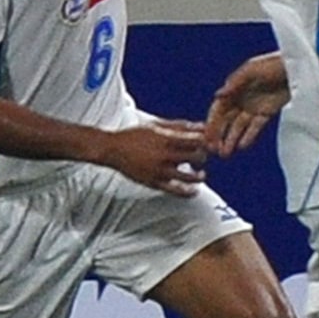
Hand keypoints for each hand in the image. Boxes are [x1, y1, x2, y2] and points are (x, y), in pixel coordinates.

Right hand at [94, 119, 208, 196]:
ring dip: (199, 176)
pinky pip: (176, 191)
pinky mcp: (154, 183)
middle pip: (196, 157)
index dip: (205, 143)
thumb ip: (180, 126)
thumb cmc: (135, 135)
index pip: (196, 141)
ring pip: (189, 176)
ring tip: (201, 174)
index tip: (205, 143)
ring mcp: (160, 170)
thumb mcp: (158, 126)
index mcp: (166, 138)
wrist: (113, 149)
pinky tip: (194, 191)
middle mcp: (165, 155)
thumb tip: (202, 126)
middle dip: (203, 157)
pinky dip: (188, 192)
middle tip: (201, 157)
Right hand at [205, 53, 289, 155]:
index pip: (218, 108)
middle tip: (213, 149)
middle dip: (218, 135)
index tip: (206, 136)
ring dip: (231, 139)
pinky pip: (255, 127)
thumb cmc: (275, 62)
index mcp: (235, 86)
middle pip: (226, 120)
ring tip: (225, 153)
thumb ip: (235, 82)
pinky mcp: (267, 112)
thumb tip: (218, 95)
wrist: (300, 67)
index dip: (211, 122)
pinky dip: (248, 136)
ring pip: (238, 126)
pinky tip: (242, 146)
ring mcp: (254, 106)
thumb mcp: (253, 70)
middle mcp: (241, 98)